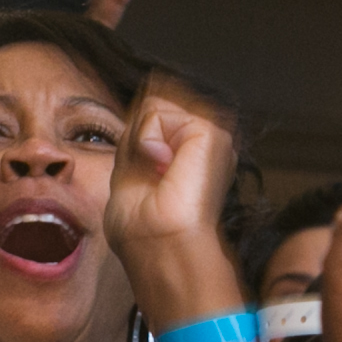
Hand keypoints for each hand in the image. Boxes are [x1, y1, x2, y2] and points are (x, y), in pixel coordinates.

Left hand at [106, 85, 244, 328]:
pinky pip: (157, 114)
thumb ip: (137, 137)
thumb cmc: (145, 231)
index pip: (154, 114)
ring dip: (142, 143)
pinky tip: (164, 169)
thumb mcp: (129, 175)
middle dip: (137, 139)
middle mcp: (202, 142)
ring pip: (152, 107)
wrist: (163, 251)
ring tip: (160, 176)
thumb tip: (150, 90)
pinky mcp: (211, 132)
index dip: (137, 133)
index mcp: (187, 154)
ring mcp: (210, 136)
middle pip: (151, 106)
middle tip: (152, 179)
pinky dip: (147, 141)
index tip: (144, 171)